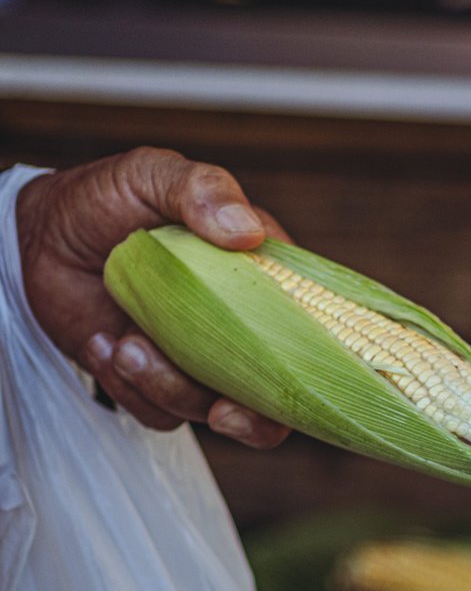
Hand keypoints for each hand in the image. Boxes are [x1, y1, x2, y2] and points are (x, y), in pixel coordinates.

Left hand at [16, 148, 291, 447]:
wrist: (35, 238)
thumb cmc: (105, 199)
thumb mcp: (153, 175)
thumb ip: (202, 189)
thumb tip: (248, 234)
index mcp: (263, 275)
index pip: (314, 324)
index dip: (314, 358)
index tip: (289, 371)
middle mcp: (242, 323)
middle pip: (279, 390)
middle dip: (255, 415)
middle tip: (222, 411)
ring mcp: (202, 356)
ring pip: (213, 406)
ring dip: (167, 388)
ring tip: (123, 347)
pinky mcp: (159, 380)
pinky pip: (161, 413)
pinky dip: (129, 389)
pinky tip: (104, 345)